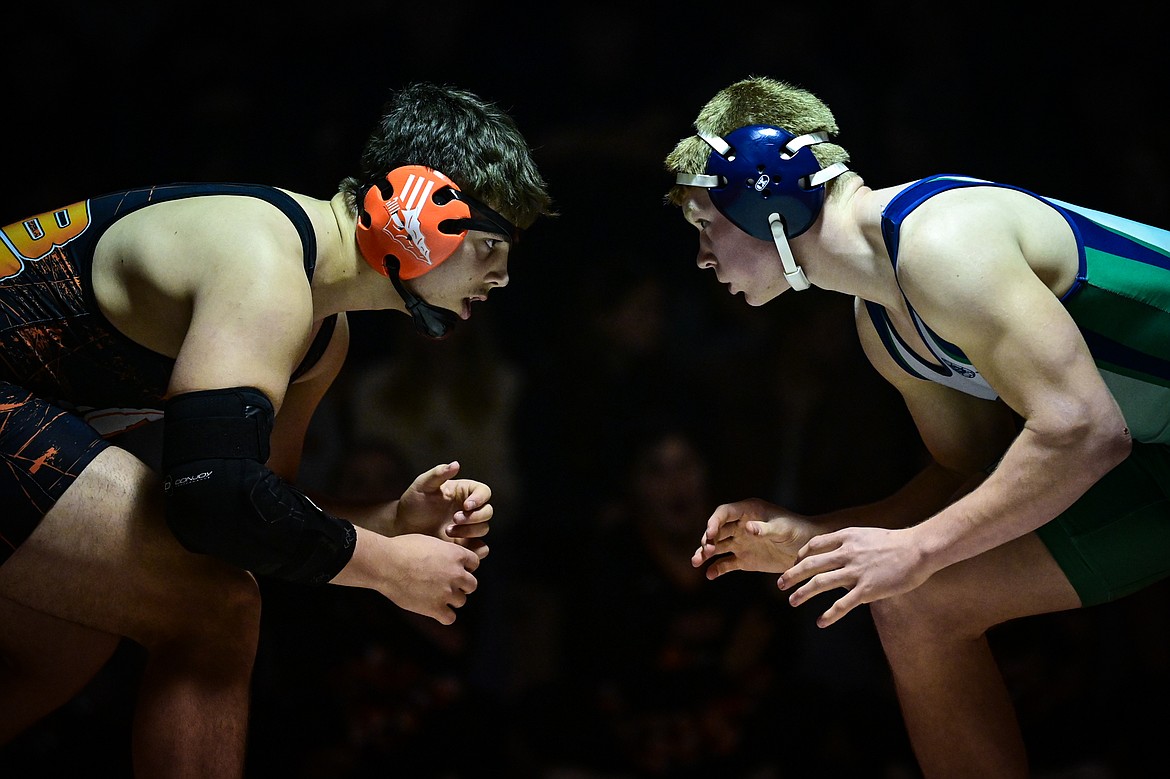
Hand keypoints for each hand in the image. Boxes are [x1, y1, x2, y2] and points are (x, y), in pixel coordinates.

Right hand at [375, 533, 480, 624]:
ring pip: (461, 601)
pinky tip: (433, 609)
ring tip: (435, 596)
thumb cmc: (401, 549)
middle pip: (472, 585)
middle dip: (461, 585)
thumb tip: (446, 559)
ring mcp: (447, 592)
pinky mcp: (435, 608)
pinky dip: (443, 615)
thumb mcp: (429, 542)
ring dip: (451, 600)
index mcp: (456, 555)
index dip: (465, 567)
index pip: (474, 563)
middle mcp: (456, 574)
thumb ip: (443, 552)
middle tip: (446, 585)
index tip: (454, 569)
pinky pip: (449, 618)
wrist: (386, 564)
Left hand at [395, 461, 492, 558]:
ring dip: (469, 531)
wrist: (403, 527)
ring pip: (483, 529)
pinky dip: (475, 549)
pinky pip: (479, 548)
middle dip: (474, 517)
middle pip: (487, 512)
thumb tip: (456, 464)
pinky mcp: (464, 543)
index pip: (483, 492)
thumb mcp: (423, 485)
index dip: (480, 499)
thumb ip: (438, 474)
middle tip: (455, 519)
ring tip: (448, 531)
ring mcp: (467, 527)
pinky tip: (458, 547)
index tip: (466, 506)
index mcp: (464, 492)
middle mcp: (469, 509)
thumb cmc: (413, 502)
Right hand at [691, 498, 815, 578]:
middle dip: (708, 539)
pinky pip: (726, 564)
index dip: (713, 522)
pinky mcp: (745, 560)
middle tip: (707, 550)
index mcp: (748, 511)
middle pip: (716, 530)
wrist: (809, 550)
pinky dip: (717, 569)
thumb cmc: (798, 532)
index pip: (723, 513)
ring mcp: (741, 543)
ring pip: (717, 547)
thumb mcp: (783, 529)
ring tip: (696, 562)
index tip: (709, 534)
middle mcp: (740, 525)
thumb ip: (764, 529)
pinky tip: (709, 575)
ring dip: (705, 553)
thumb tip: (747, 528)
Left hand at [781, 526, 931, 627]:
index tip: (795, 563)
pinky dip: (829, 614)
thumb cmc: (897, 543)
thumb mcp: (868, 535)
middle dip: (792, 574)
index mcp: (847, 537)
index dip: (801, 555)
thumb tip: (839, 552)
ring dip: (803, 593)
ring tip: (792, 601)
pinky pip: (843, 604)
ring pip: (820, 582)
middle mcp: (847, 553)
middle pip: (811, 564)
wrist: (919, 548)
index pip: (815, 545)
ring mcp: (856, 572)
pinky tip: (820, 622)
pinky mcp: (867, 589)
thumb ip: (851, 543)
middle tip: (780, 583)